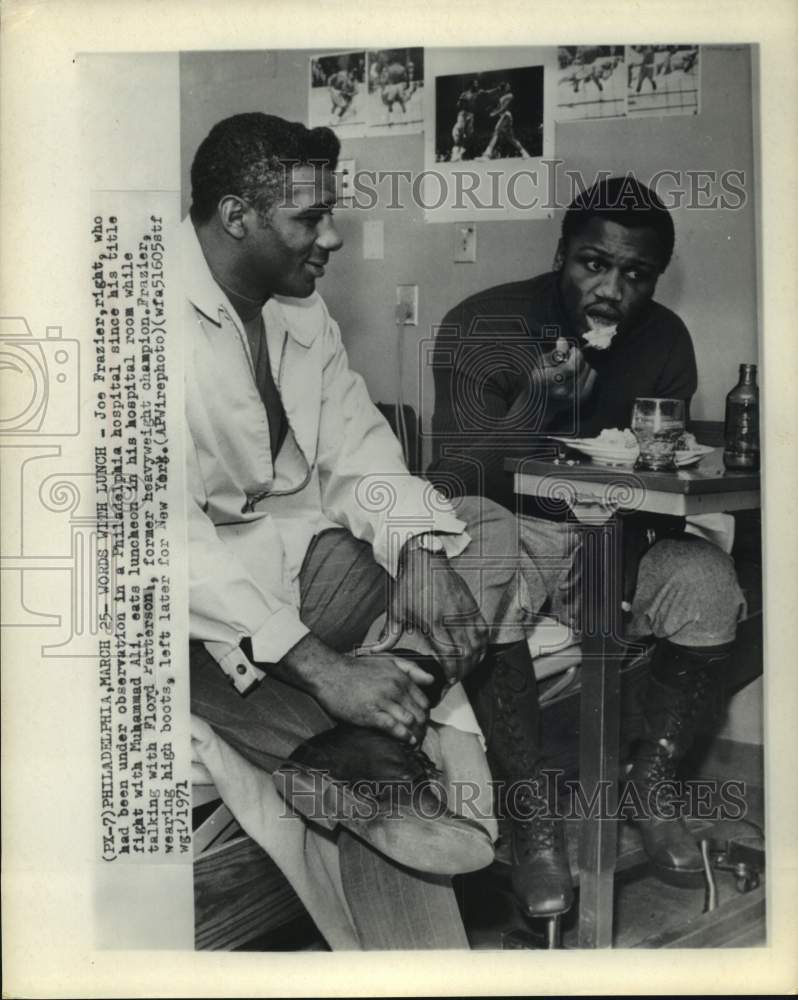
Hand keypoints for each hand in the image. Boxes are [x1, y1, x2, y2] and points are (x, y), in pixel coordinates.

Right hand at [279, 634, 432, 743]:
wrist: (330, 673)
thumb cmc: (357, 668)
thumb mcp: (387, 660)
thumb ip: (411, 669)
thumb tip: (431, 680)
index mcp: (400, 677)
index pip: (423, 701)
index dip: (424, 713)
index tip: (422, 721)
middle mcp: (395, 688)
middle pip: (419, 713)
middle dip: (422, 727)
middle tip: (421, 735)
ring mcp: (383, 702)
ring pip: (409, 721)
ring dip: (415, 734)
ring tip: (416, 741)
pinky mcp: (371, 714)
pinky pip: (393, 728)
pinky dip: (403, 736)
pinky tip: (406, 740)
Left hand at [369, 543, 488, 684]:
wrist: (424, 558)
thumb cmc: (409, 584)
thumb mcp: (396, 610)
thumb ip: (388, 635)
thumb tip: (374, 652)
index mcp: (434, 622)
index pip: (450, 656)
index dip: (451, 673)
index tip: (447, 682)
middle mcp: (453, 618)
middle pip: (467, 654)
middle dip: (463, 672)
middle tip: (454, 680)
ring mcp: (465, 612)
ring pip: (479, 644)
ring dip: (474, 661)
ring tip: (465, 670)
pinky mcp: (472, 606)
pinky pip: (484, 631)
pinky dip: (482, 646)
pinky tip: (476, 653)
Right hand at [540, 343, 596, 415]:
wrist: (540, 406)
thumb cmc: (539, 381)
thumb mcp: (541, 364)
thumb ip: (553, 353)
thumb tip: (563, 341)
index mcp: (549, 381)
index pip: (572, 366)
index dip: (574, 354)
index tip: (571, 350)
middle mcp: (563, 391)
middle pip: (581, 367)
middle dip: (578, 357)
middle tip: (570, 357)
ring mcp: (574, 396)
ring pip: (588, 369)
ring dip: (582, 364)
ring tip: (571, 367)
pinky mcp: (582, 398)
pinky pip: (593, 375)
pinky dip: (587, 371)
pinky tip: (577, 373)